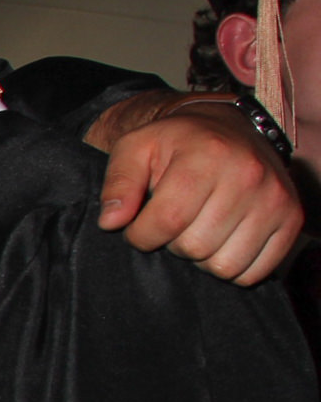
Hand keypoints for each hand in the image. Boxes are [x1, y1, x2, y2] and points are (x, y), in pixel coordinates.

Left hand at [98, 101, 302, 284]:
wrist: (231, 129)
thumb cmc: (177, 144)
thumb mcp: (136, 149)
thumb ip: (118, 183)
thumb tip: (111, 221)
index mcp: (207, 156)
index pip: (166, 222)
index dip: (141, 235)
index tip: (139, 226)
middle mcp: (248, 176)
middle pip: (194, 247)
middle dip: (172, 243)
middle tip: (175, 222)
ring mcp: (274, 199)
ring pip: (223, 265)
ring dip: (201, 257)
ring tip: (198, 228)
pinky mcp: (291, 218)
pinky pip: (253, 272)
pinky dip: (232, 266)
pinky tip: (222, 240)